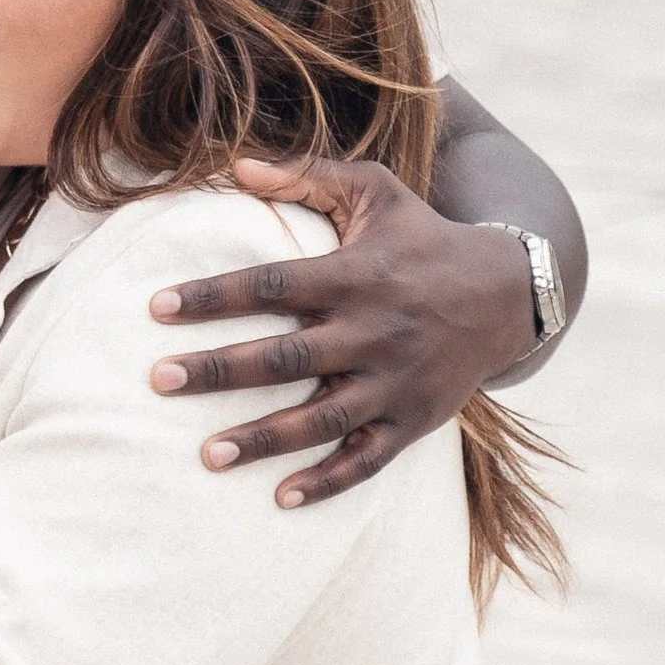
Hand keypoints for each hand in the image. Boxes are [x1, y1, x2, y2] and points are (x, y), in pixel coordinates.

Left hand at [149, 156, 534, 504]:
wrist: (506, 294)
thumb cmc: (422, 238)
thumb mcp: (374, 192)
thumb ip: (306, 175)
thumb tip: (234, 166)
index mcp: (355, 276)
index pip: (273, 284)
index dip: (214, 296)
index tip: (158, 308)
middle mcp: (374, 331)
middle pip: (286, 357)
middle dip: (219, 370)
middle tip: (160, 379)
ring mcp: (395, 381)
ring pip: (322, 418)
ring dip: (264, 438)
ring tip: (208, 454)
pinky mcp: (414, 420)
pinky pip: (368, 459)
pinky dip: (328, 481)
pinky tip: (283, 498)